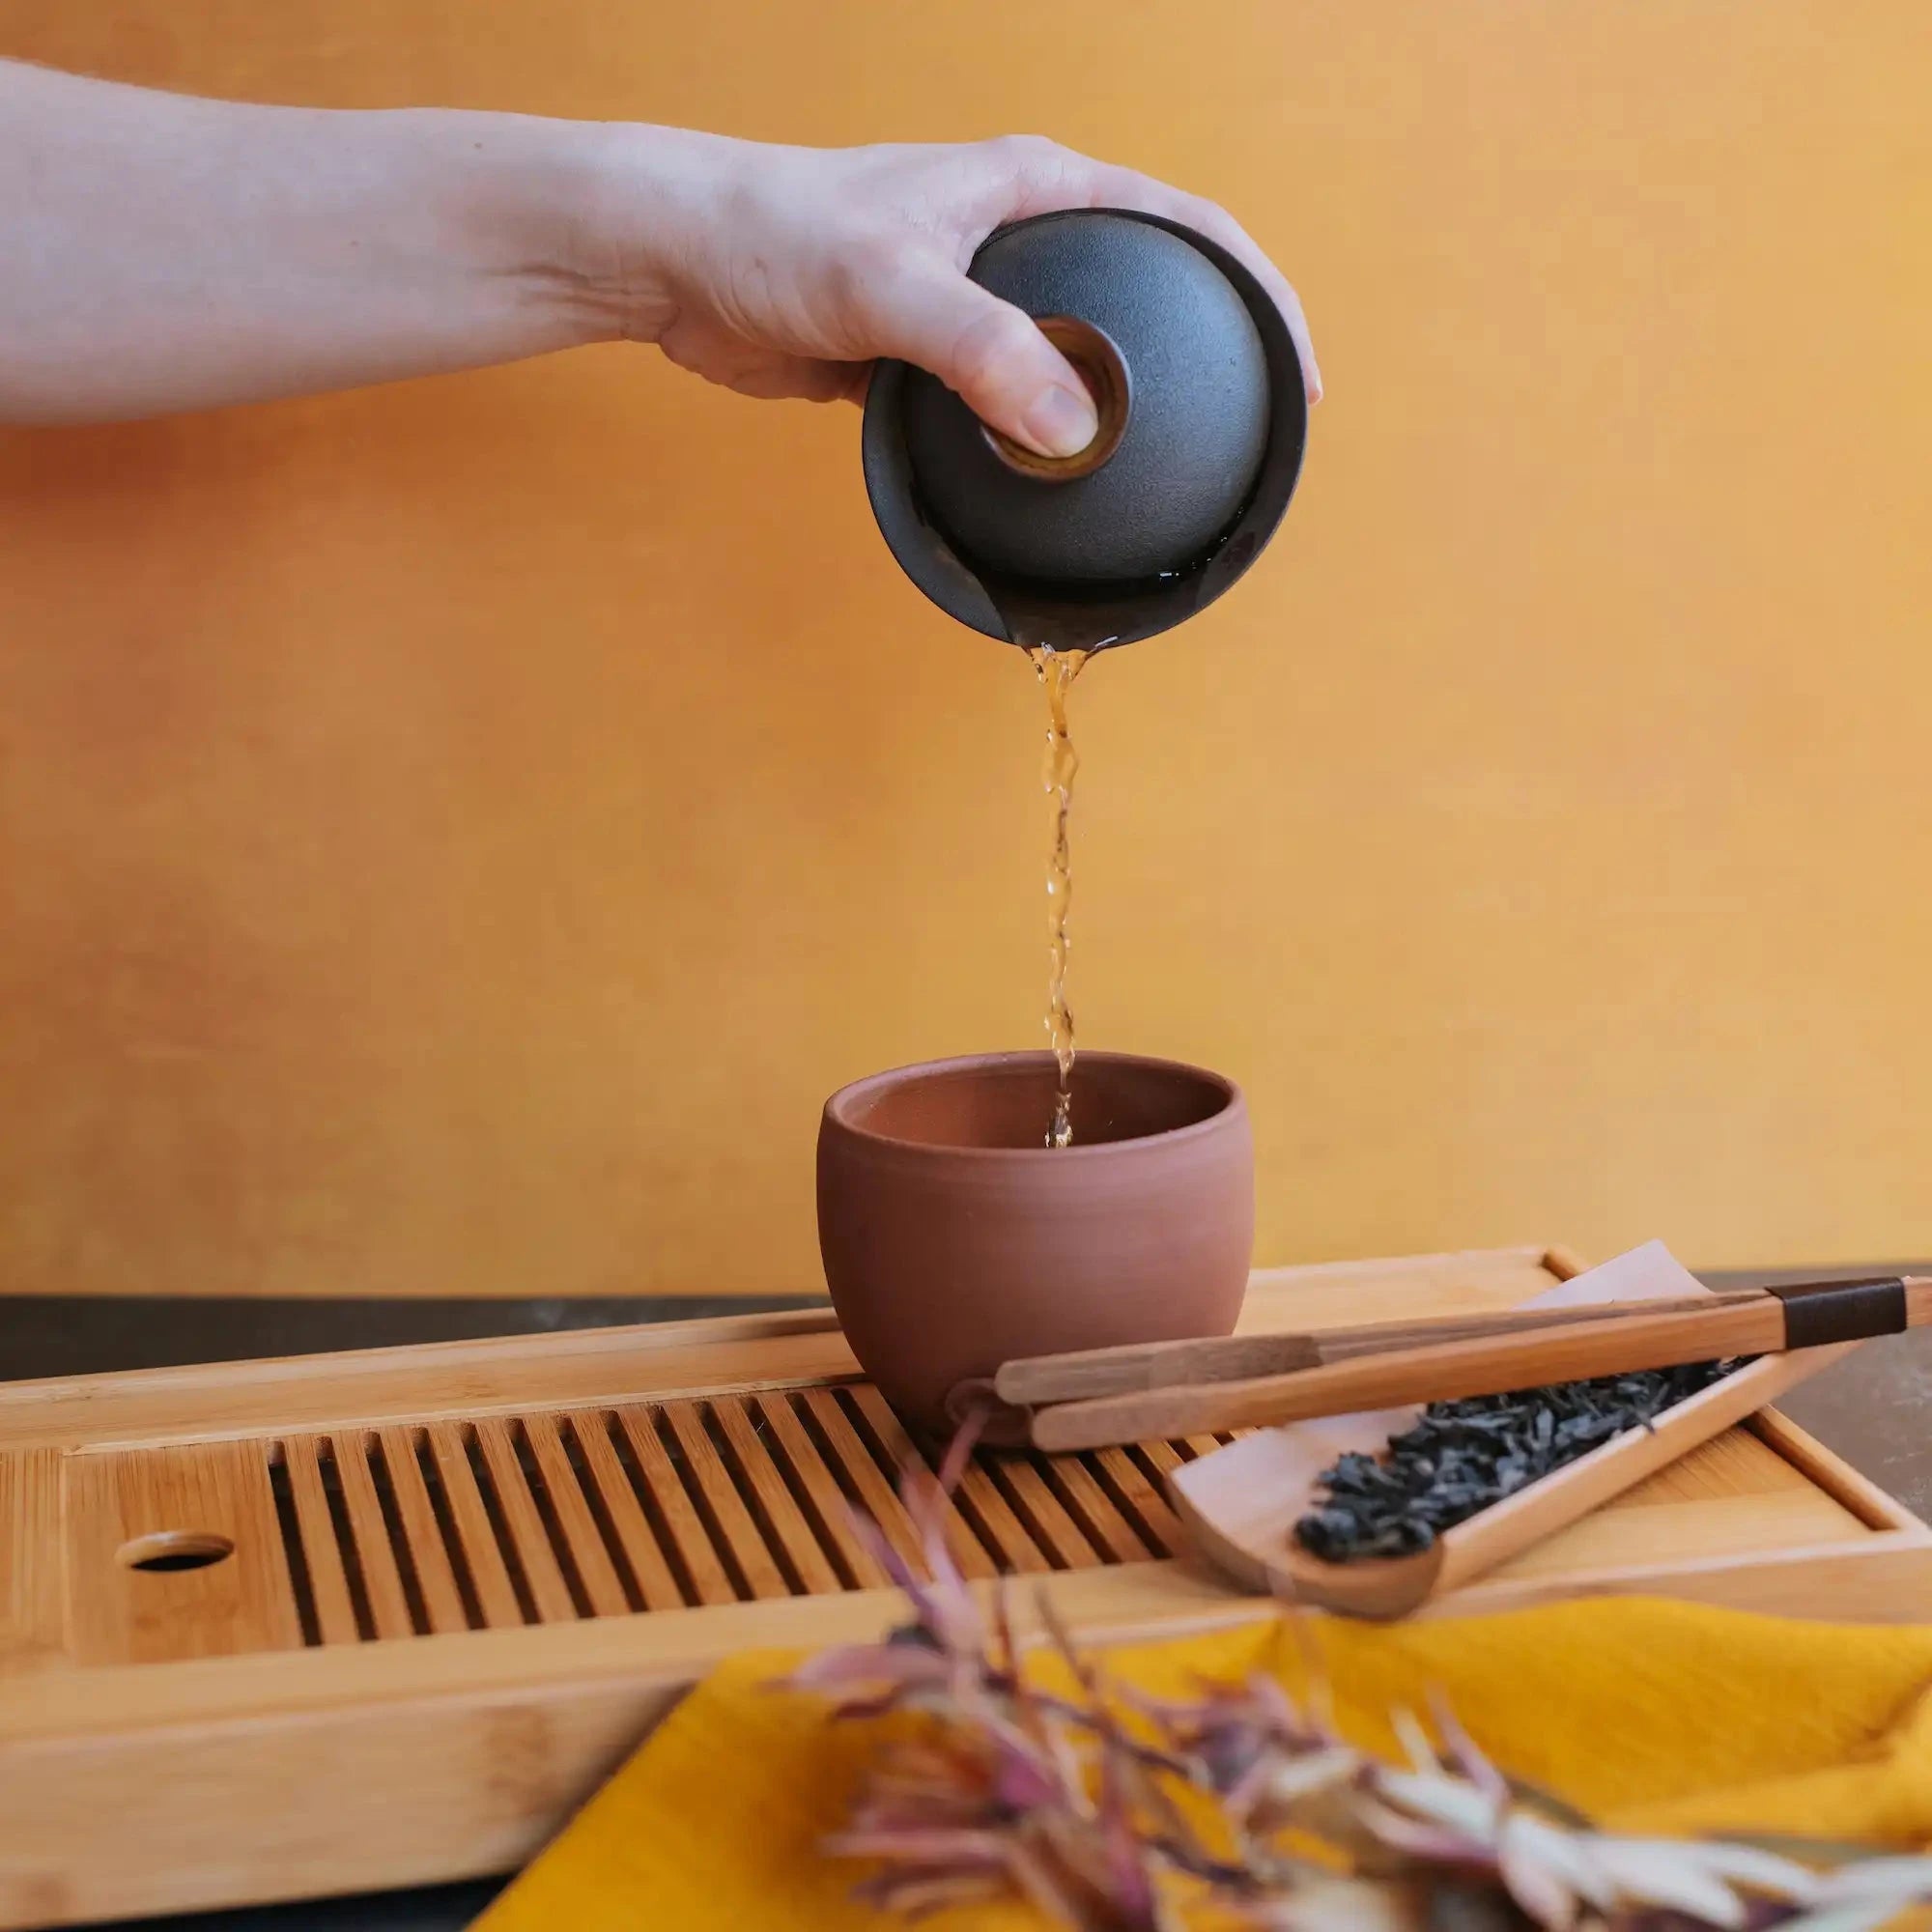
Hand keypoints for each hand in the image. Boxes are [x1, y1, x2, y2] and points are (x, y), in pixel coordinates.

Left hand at [592, 130, 1319, 459]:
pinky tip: (1053, 491)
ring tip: (1158, 477)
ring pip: (1075, 363)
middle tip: (1243, 435)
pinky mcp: (932, 358)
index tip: (1297, 370)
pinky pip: (1009, 407)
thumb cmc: (776, 235)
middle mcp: (1019, 237)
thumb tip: (1073, 434)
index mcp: (1037, 187)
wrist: (678, 260)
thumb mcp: (893, 286)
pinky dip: (1038, 446)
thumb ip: (986, 352)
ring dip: (1114, 415)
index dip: (1256, 291)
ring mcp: (978, 301)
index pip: (1185, 224)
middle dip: (1200, 359)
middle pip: (1142, 299)